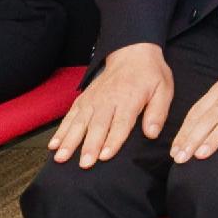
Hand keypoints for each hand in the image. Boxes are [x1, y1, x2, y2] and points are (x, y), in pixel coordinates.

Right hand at [50, 43, 176, 166]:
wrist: (132, 53)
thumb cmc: (150, 75)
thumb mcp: (163, 90)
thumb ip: (158, 112)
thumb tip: (152, 133)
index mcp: (129, 99)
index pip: (120, 123)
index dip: (112, 140)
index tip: (105, 156)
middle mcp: (108, 100)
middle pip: (97, 125)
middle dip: (89, 145)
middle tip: (84, 164)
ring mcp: (93, 99)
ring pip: (79, 122)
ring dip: (69, 141)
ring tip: (61, 157)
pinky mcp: (83, 99)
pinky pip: (70, 116)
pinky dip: (61, 130)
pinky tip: (53, 145)